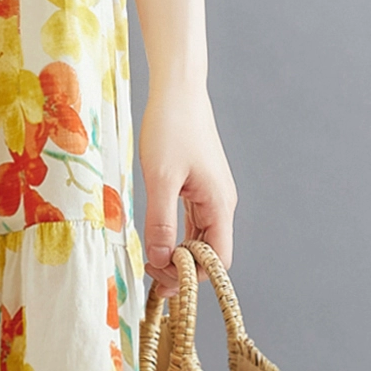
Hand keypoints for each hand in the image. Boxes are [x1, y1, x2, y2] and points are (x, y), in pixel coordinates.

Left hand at [140, 82, 234, 296]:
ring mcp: (211, 196)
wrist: (178, 90)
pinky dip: (177, 236)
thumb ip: (161, 222)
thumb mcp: (161, 178)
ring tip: (150, 261)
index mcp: (219, 204)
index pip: (218, 259)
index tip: (163, 279)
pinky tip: (157, 240)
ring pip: (200, 239)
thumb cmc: (170, 128)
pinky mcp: (199, 187)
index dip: (193, 276)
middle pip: (210, 253)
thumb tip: (160, 260)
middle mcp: (221, 204)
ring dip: (178, 254)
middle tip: (149, 272)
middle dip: (183, 269)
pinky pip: (193, 223)